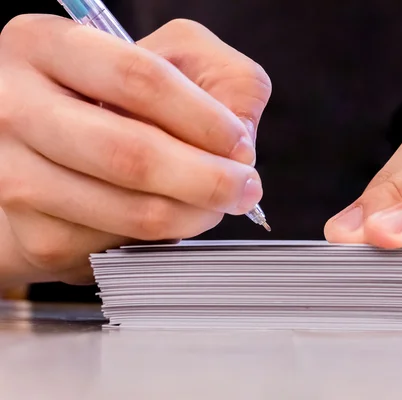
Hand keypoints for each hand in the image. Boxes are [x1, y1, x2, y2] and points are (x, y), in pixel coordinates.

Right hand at [0, 16, 270, 284]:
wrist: (50, 153)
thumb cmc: (116, 101)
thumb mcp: (172, 59)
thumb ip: (221, 79)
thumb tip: (240, 143)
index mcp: (46, 46)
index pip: (139, 78)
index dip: (204, 118)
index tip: (240, 145)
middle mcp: (16, 108)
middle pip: (130, 154)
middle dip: (207, 179)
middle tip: (243, 189)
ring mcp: (15, 177)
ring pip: (130, 211)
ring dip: (192, 214)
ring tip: (212, 203)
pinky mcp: (32, 235)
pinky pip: (119, 246)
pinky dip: (159, 238)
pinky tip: (164, 215)